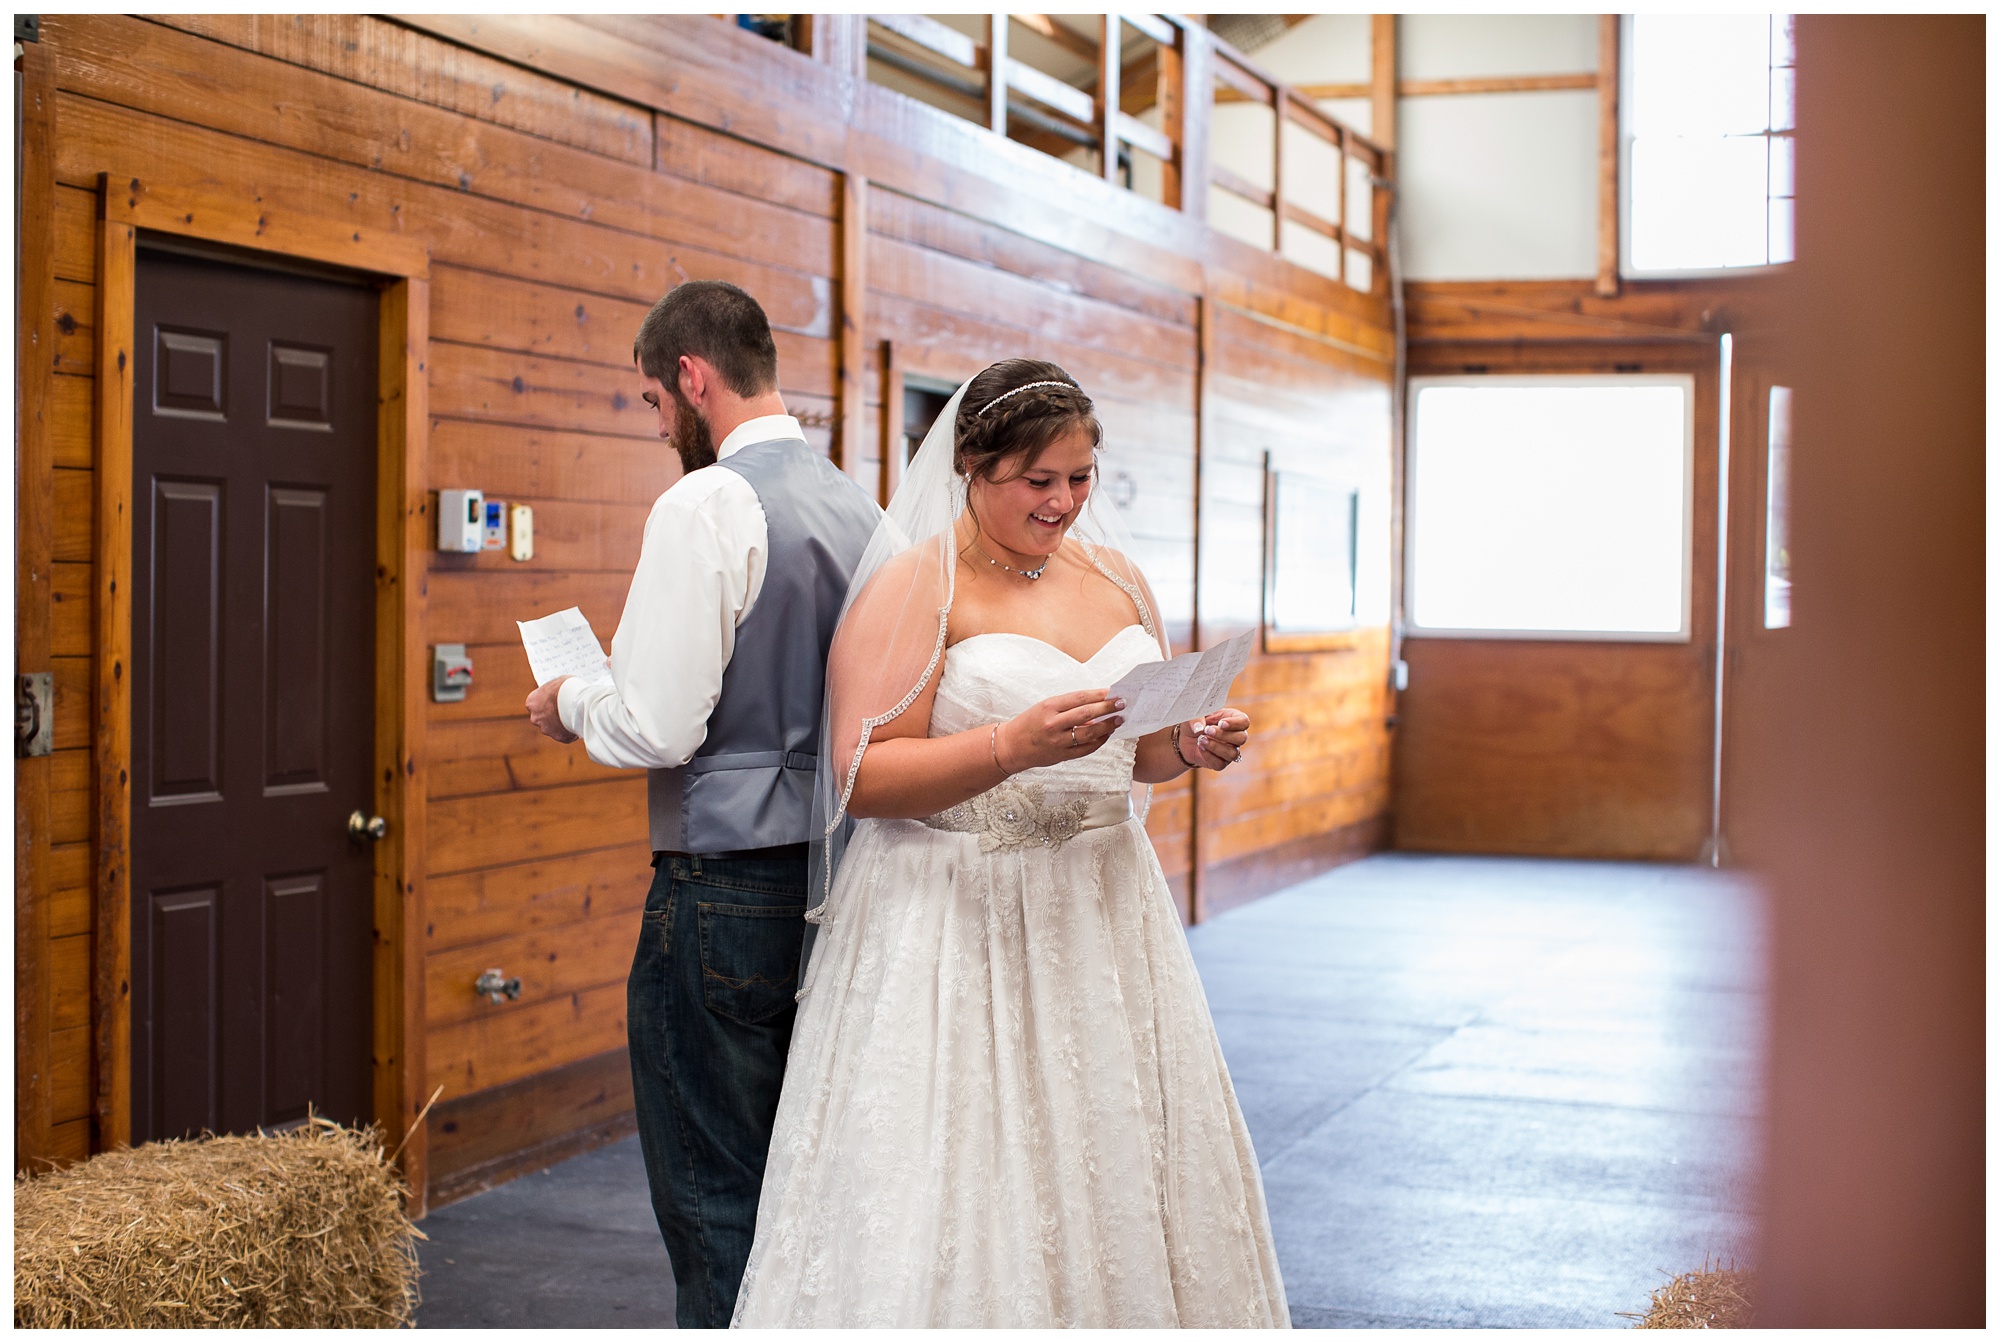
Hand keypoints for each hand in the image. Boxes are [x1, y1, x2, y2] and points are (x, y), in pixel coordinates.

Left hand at [526, 676, 578, 742]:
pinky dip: (570, 731)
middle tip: (565, 711)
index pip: (537, 705)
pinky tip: (578, 723)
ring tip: (574, 716)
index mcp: (532, 702)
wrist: (576, 699)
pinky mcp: (558, 736)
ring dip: (562, 724)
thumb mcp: (557, 683)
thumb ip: (553, 692)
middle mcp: (535, 717)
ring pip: (553, 728)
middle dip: (553, 716)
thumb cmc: (566, 687)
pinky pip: (565, 735)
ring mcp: (546, 728)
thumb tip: (558, 693)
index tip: (555, 702)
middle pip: (543, 718)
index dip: (547, 704)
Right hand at [996, 688, 1124, 771]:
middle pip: (1086, 713)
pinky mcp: (1061, 755)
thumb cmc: (1030, 723)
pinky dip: (1099, 742)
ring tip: (1118, 720)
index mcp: (1049, 707)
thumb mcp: (1045, 707)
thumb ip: (1069, 706)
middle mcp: (1053, 724)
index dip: (1099, 695)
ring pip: (1088, 733)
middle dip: (1107, 708)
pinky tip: (1106, 735)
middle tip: (1122, 704)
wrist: (1012, 746)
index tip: (1113, 692)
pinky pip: (1085, 749)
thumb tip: (1097, 704)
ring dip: (1107, 726)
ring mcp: (1058, 741)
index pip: (1080, 698)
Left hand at [1176, 708, 1247, 770]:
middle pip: (1242, 738)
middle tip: (1207, 730)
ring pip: (1233, 753)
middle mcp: (1235, 736)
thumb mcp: (1193, 715)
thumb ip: (1196, 719)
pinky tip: (1200, 747)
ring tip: (1201, 739)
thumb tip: (1199, 728)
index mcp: (1233, 719)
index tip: (1221, 723)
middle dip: (1224, 735)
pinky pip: (1220, 764)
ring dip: (1216, 747)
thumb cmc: (1195, 722)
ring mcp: (1230, 751)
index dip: (1235, 723)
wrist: (1186, 738)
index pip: (1244, 721)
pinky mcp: (1221, 762)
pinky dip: (1208, 756)